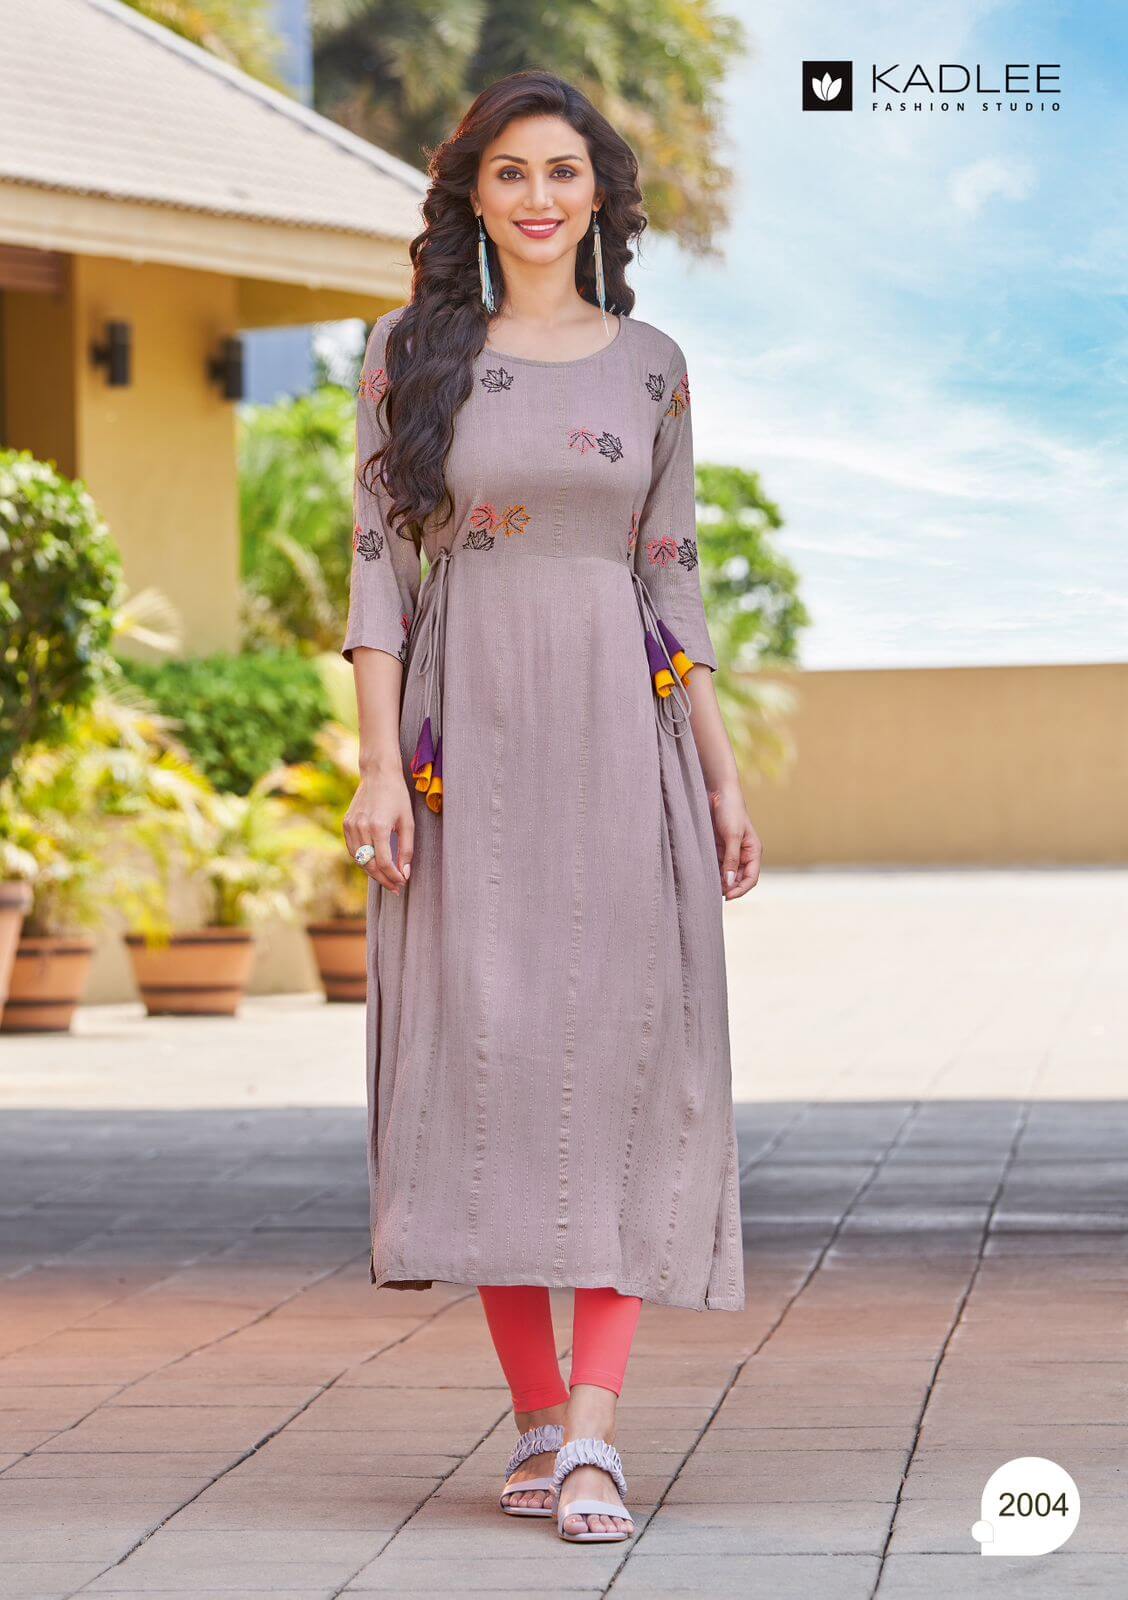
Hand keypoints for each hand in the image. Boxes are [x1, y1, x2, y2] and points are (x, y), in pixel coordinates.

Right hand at [344, 762, 414, 893]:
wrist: (378, 774)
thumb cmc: (397, 797)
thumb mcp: (408, 822)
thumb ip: (407, 849)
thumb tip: (405, 872)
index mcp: (379, 827)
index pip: (384, 862)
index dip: (393, 876)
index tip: (402, 883)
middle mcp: (361, 828)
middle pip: (370, 864)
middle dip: (383, 879)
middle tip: (395, 888)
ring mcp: (351, 826)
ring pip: (359, 860)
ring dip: (372, 872)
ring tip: (386, 879)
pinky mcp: (346, 824)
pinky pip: (353, 849)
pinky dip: (363, 860)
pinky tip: (374, 864)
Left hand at [709, 784, 761, 900]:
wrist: (718, 791)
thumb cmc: (730, 810)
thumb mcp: (732, 836)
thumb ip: (731, 860)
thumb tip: (729, 883)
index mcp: (753, 851)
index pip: (751, 878)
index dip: (741, 890)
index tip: (727, 896)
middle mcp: (742, 854)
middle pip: (738, 879)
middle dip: (729, 887)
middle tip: (714, 893)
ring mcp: (729, 851)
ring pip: (725, 874)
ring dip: (718, 881)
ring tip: (707, 886)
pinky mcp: (717, 847)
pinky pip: (715, 864)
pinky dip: (711, 871)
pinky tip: (702, 874)